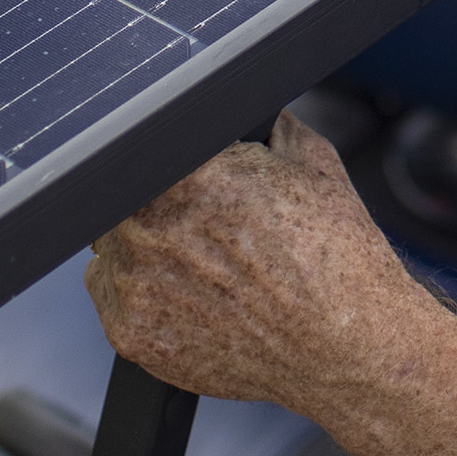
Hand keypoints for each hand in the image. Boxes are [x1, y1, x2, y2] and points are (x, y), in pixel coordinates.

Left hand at [85, 111, 431, 408]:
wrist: (347, 348)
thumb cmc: (337, 259)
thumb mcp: (313, 162)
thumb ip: (264, 123)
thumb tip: (245, 107)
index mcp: (189, 174)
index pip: (145, 149)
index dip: (167, 160)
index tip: (187, 175)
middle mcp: (150, 227)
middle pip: (118, 197)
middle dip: (152, 202)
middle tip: (196, 221)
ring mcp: (135, 285)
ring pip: (109, 247)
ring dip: (140, 247)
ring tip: (196, 263)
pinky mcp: (132, 334)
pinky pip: (110, 297)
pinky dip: (139, 294)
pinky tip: (188, 297)